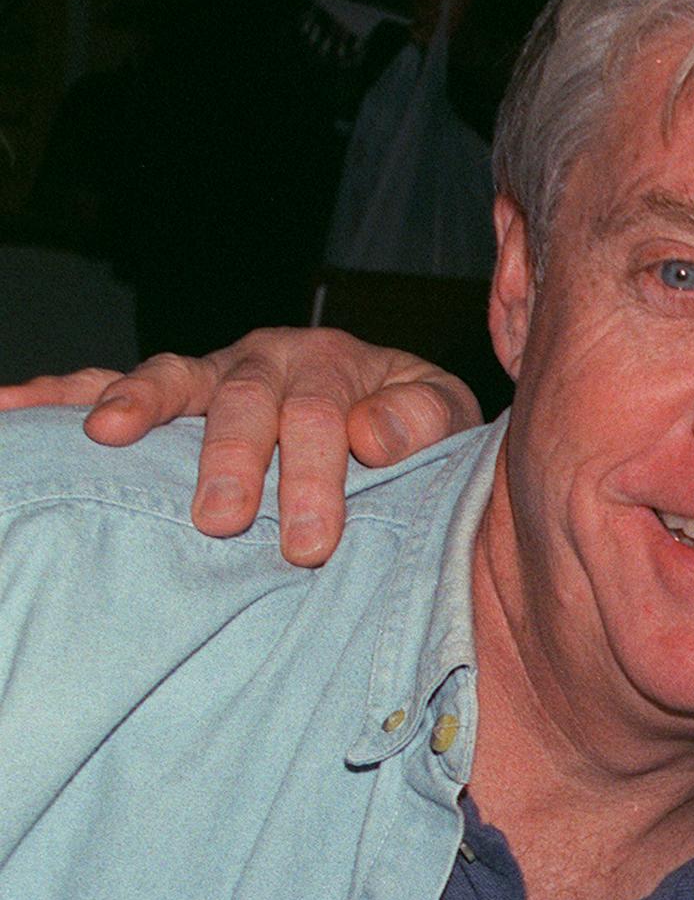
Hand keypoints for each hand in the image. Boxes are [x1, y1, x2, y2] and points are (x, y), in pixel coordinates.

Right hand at [0, 334, 480, 565]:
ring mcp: (213, 374)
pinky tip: (14, 405)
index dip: (317, 473)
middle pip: (246, 401)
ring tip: (107, 436)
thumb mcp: (444, 420)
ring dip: (140, 405)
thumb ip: (422, 421)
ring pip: (172, 379)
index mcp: (336, 366)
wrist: (391, 408)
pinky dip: (63, 394)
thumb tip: (373, 437)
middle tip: (221, 518)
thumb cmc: (412, 426)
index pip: (325, 414)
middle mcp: (267, 358)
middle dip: (231, 458)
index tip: (312, 541)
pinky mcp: (172, 396)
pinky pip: (110, 385)